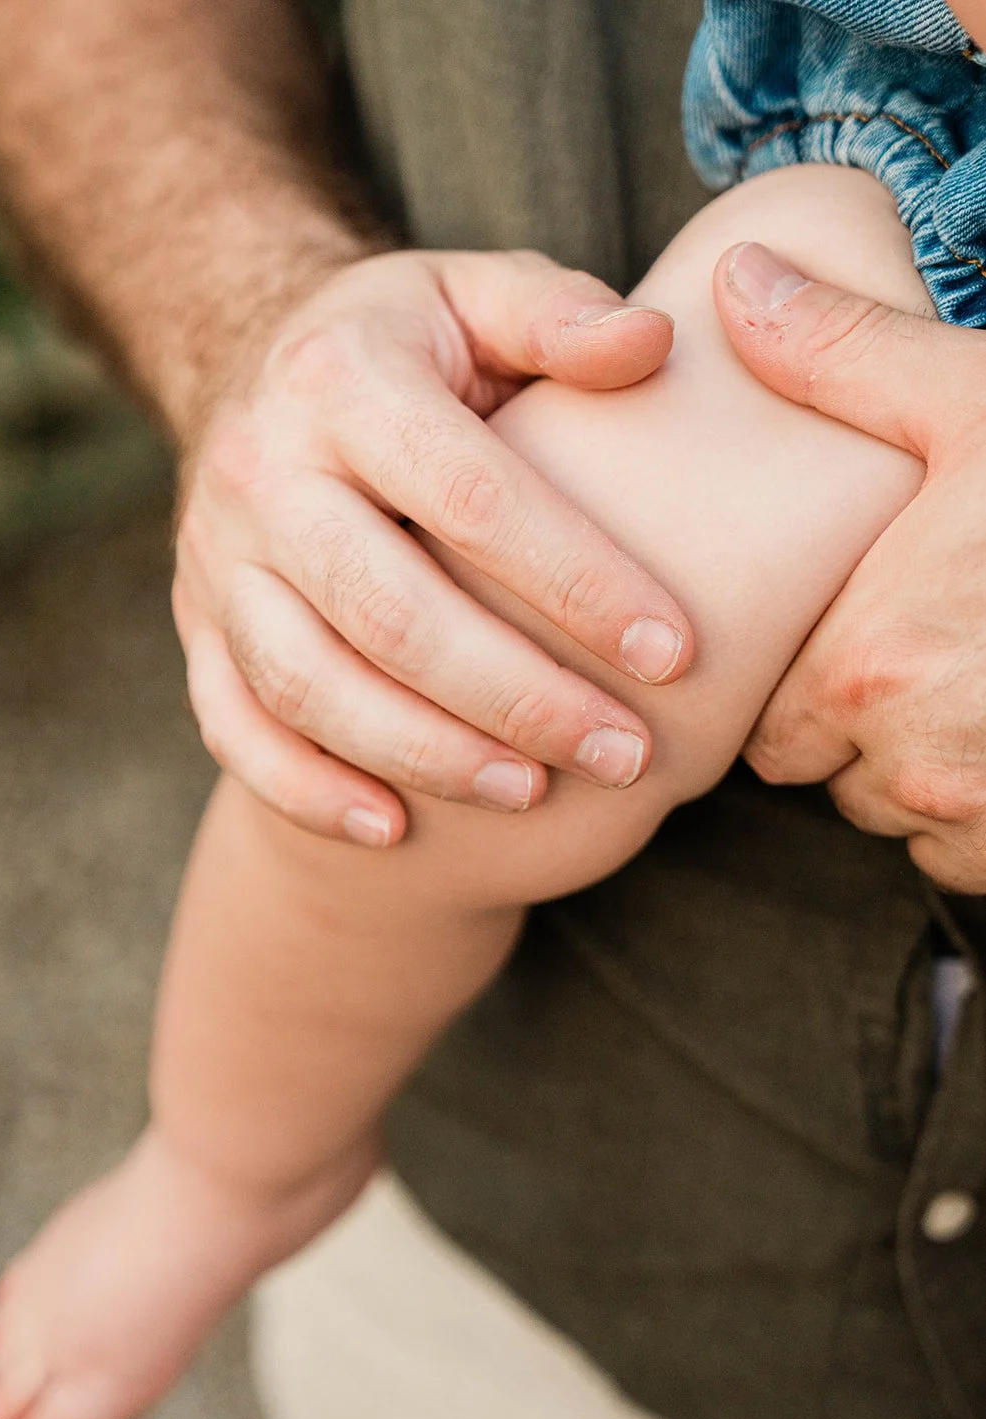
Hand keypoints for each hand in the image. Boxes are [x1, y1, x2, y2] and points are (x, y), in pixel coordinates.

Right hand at [176, 248, 693, 845]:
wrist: (249, 364)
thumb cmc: (402, 346)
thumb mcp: (473, 295)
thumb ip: (558, 314)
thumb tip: (650, 347)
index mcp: (343, 383)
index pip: (470, 497)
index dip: (576, 582)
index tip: (674, 652)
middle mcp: (262, 474)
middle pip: (388, 612)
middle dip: (517, 697)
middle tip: (626, 754)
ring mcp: (217, 562)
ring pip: (308, 684)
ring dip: (425, 755)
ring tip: (532, 793)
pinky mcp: (196, 629)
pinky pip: (232, 727)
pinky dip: (306, 790)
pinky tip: (393, 827)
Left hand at [716, 242, 985, 891]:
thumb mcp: (979, 405)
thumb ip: (844, 358)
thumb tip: (736, 279)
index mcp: (868, 667)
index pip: (773, 730)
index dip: (810, 689)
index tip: (859, 644)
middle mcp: (913, 765)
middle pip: (837, 779)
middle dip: (867, 734)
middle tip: (937, 657)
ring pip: (910, 821)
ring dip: (933, 777)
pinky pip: (974, 861)